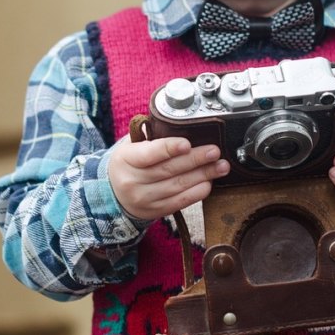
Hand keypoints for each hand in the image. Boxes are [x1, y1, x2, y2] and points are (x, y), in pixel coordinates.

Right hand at [108, 136, 230, 220]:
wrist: (113, 194)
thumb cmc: (128, 163)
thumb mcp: (129, 146)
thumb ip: (149, 136)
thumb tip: (174, 123)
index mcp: (126, 160)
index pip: (149, 154)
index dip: (169, 148)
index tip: (187, 143)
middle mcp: (133, 181)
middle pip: (169, 170)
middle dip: (195, 159)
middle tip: (214, 151)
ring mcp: (144, 199)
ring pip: (178, 186)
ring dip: (203, 175)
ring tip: (221, 166)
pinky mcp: (155, 211)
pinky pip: (180, 202)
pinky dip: (197, 192)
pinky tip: (209, 182)